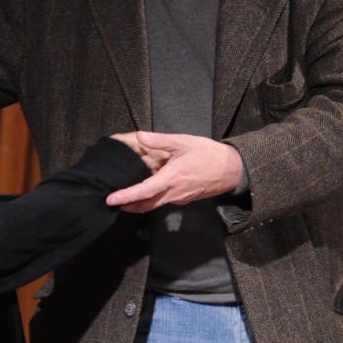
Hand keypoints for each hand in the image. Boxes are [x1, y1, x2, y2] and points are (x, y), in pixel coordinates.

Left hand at [105, 131, 243, 212]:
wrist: (232, 170)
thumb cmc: (209, 154)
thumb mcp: (184, 142)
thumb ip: (160, 140)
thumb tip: (140, 136)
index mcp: (171, 178)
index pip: (143, 191)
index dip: (126, 197)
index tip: (110, 200)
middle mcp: (173, 193)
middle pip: (145, 205)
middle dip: (126, 205)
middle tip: (110, 202)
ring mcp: (179, 198)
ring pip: (153, 205)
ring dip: (137, 204)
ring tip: (123, 199)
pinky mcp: (183, 199)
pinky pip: (163, 202)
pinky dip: (150, 200)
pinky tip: (146, 192)